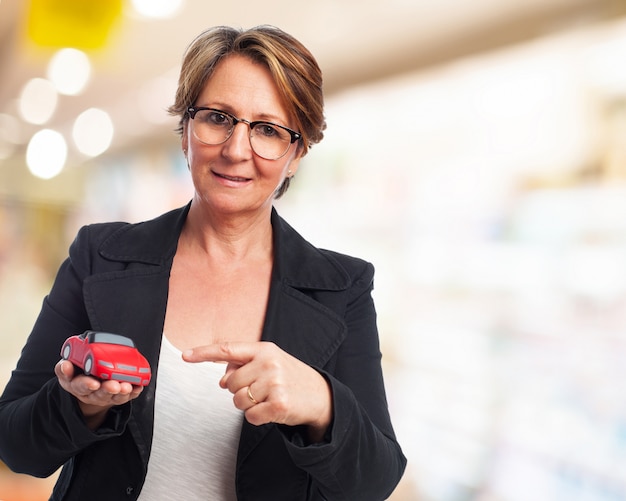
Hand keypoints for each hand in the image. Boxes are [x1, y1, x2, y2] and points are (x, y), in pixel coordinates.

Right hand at [54, 359, 142, 428]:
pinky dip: (133, 392)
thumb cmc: (77, 373)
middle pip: (100, 394)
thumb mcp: (66, 370)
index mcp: (77, 385)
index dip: (87, 385)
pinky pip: (127, 396)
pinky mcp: (118, 395)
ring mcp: (106, 395)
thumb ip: (64, 368)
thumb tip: (65, 365)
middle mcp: (92, 393)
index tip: (93, 383)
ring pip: (115, 396)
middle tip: (114, 386)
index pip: (81, 386)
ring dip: (122, 392)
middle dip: (108, 390)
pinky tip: (138, 387)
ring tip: (126, 386)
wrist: (88, 382)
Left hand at [183, 342, 331, 440]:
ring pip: (238, 401)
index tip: (185, 355)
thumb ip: (245, 364)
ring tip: (268, 399)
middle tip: (259, 390)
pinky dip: (257, 417)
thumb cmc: (290, 377)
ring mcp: (274, 383)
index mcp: (264, 349)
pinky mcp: (279, 404)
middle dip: (239, 391)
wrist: (320, 395)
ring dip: (248, 405)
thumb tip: (222, 378)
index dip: (204, 353)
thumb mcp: (270, 362)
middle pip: (230, 383)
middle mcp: (268, 363)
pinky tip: (271, 410)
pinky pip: (250, 416)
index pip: (227, 350)